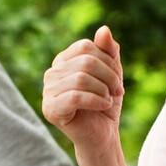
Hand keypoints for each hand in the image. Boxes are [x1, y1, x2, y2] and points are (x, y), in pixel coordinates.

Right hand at [42, 25, 123, 151]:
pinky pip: (76, 96)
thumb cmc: (105, 103)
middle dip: (109, 76)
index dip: (107, 60)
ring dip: (103, 90)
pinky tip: (103, 106)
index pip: (85, 47)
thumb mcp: (112, 73)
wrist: (102, 136)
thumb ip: (108, 51)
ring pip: (81, 78)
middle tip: (117, 91)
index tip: (118, 79)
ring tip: (108, 100)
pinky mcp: (50, 109)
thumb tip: (104, 29)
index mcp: (63, 61)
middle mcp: (52, 73)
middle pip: (85, 61)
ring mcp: (47, 91)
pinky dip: (97, 100)